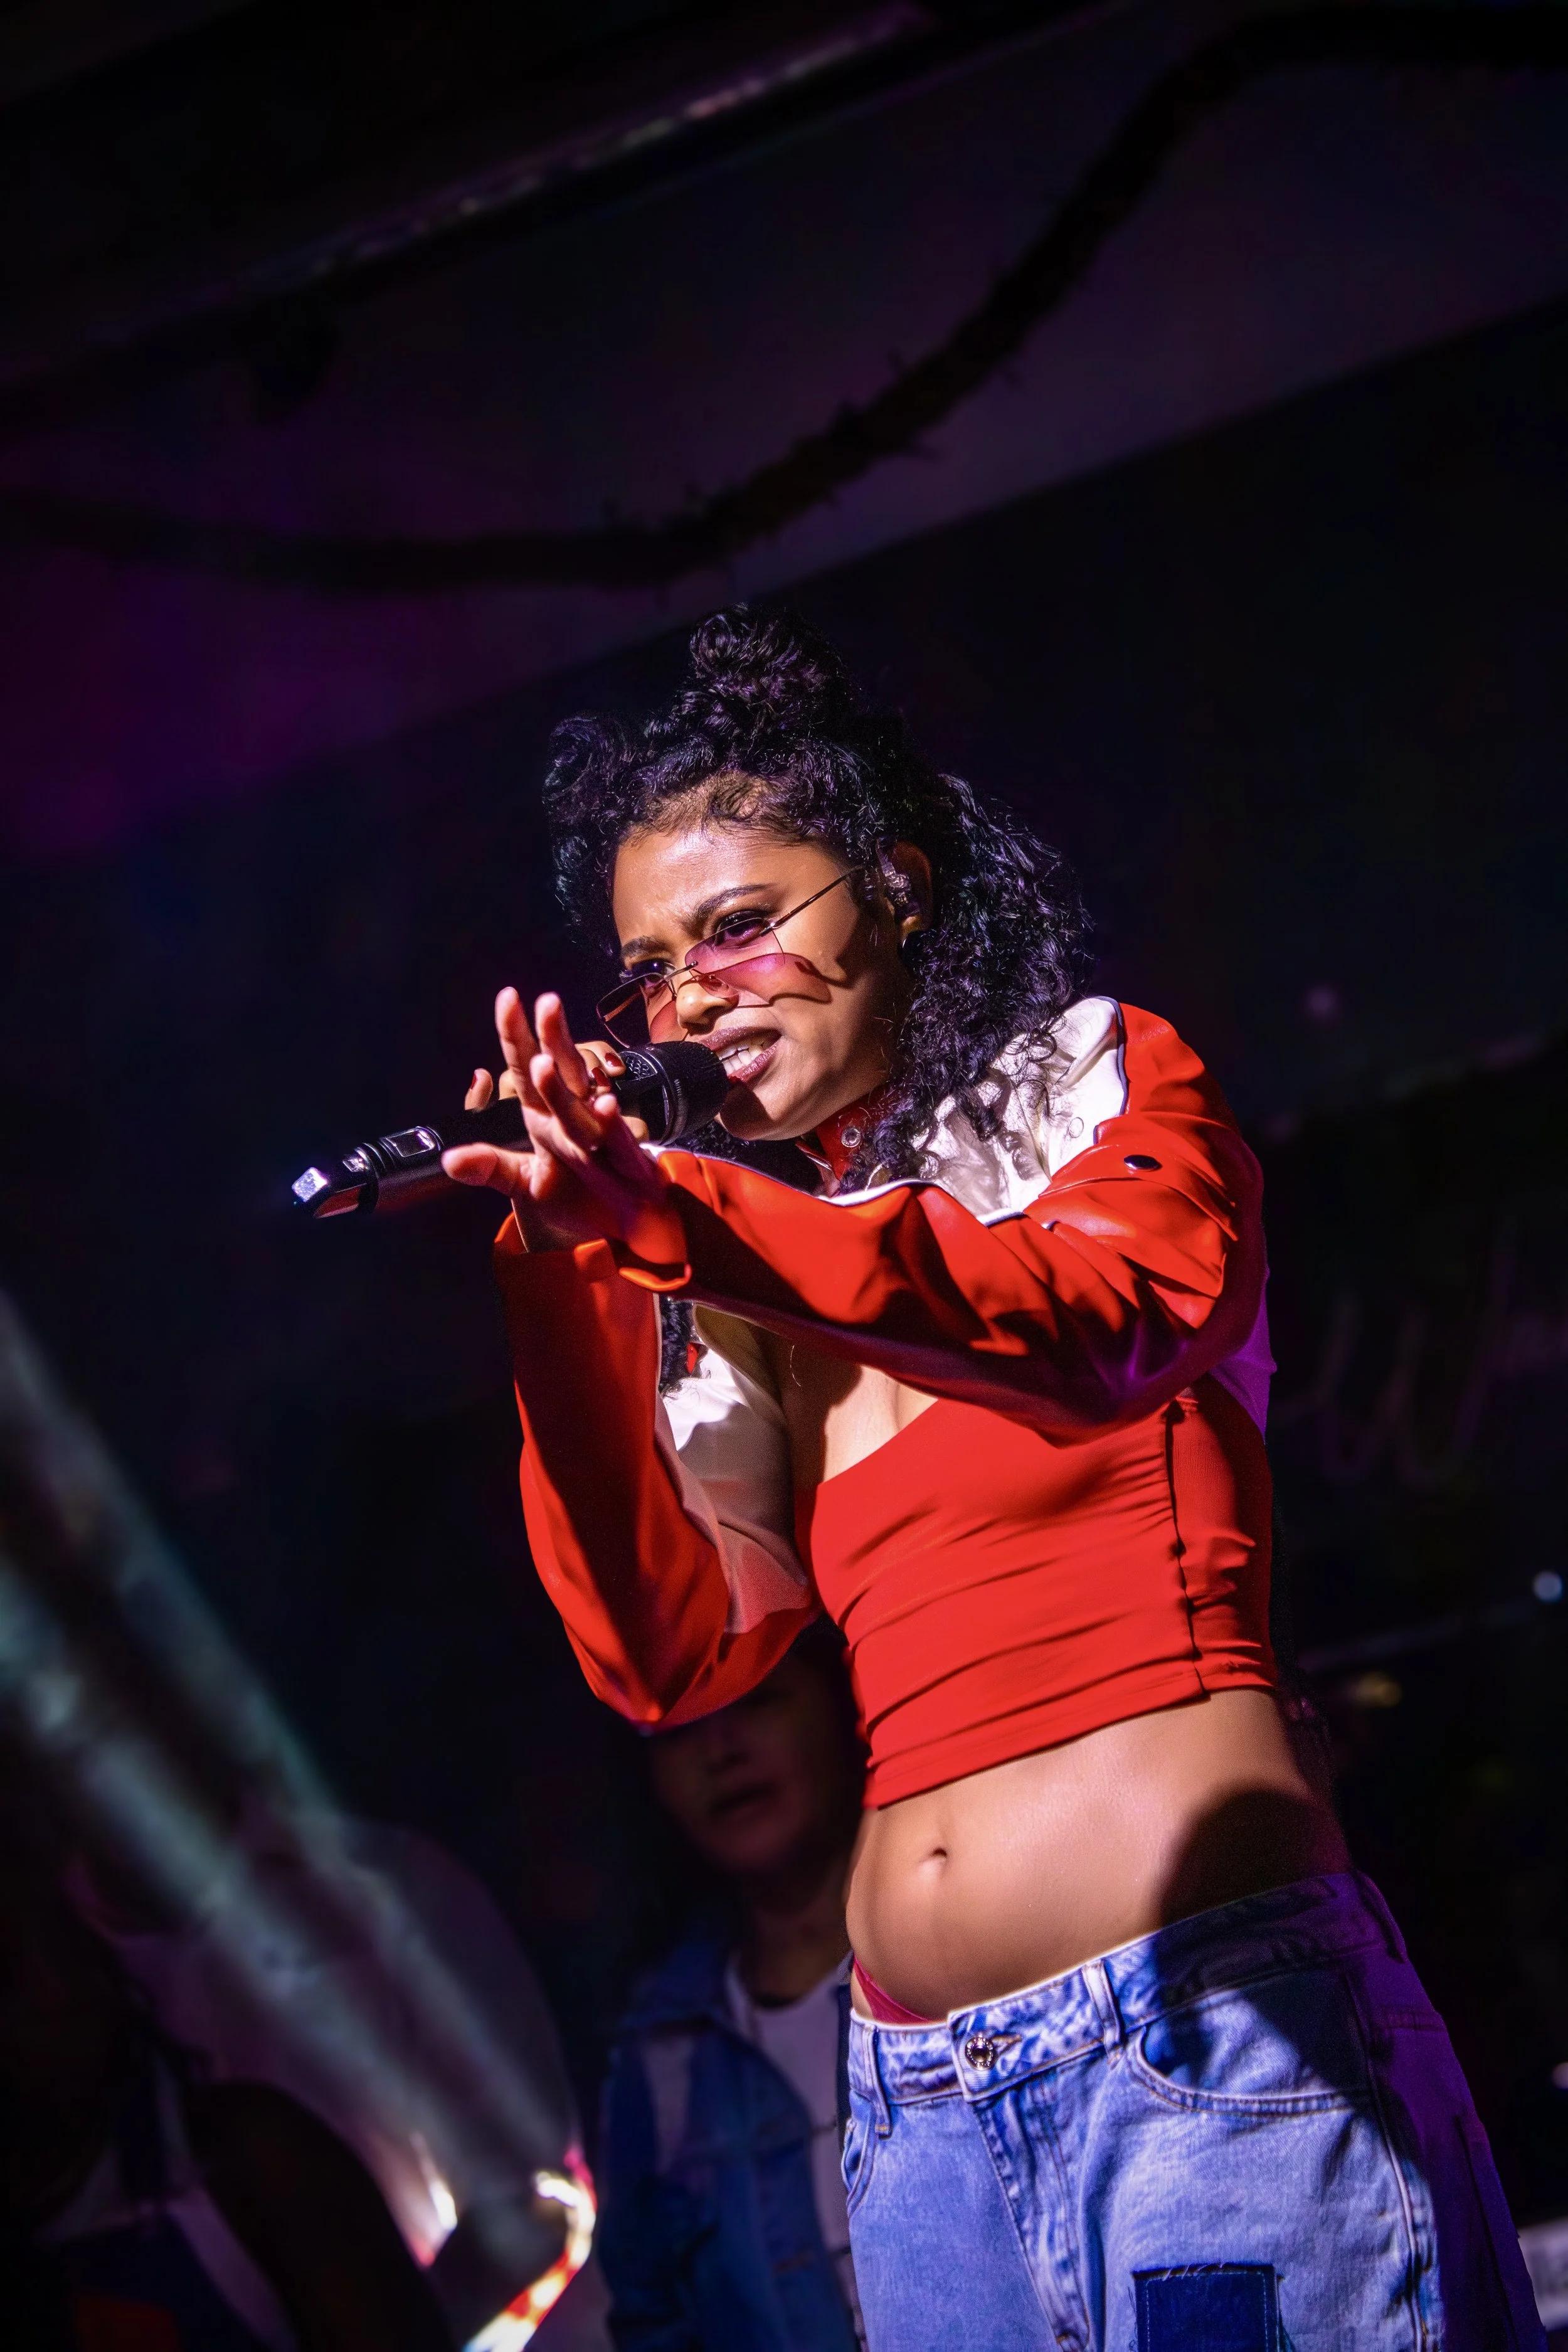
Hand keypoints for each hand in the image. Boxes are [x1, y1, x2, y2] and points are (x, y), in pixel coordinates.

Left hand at [443, 990, 676, 1258]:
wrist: (616, 1227)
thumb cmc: (576, 1194)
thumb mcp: (524, 1182)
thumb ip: (489, 1167)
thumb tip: (448, 1160)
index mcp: (544, 1113)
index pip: (525, 1067)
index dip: (516, 1033)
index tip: (508, 998)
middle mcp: (573, 1114)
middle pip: (562, 1067)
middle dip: (553, 1036)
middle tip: (545, 1002)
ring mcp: (601, 1134)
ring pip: (583, 1101)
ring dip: (565, 1084)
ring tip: (544, 1063)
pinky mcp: (627, 1160)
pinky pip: (620, 1139)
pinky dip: (614, 1123)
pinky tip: (606, 1105)